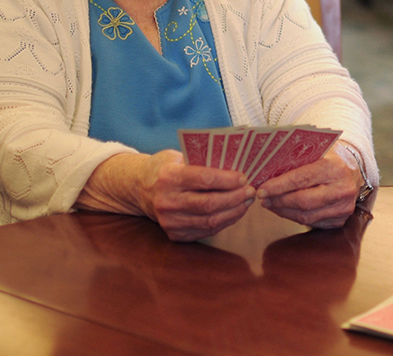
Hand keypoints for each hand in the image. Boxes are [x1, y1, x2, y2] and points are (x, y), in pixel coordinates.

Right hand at [137, 150, 256, 241]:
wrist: (141, 189)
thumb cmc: (167, 168)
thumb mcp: (179, 157)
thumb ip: (202, 162)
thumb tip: (235, 165)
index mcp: (169, 177)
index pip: (204, 179)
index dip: (227, 180)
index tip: (243, 178)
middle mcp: (167, 202)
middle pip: (209, 204)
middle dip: (235, 198)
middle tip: (251, 191)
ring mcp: (170, 221)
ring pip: (210, 221)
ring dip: (234, 212)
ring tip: (246, 202)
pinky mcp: (175, 234)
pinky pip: (206, 230)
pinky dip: (224, 221)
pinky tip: (234, 212)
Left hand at [255, 146, 361, 228]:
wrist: (355, 169)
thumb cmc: (330, 157)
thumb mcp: (317, 151)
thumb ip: (297, 160)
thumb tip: (267, 172)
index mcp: (334, 167)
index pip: (301, 179)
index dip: (279, 186)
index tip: (262, 189)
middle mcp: (342, 189)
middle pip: (303, 201)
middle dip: (279, 201)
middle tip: (263, 198)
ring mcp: (343, 207)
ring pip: (306, 216)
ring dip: (284, 211)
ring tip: (271, 204)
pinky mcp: (341, 220)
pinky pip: (312, 223)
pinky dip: (295, 217)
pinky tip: (285, 210)